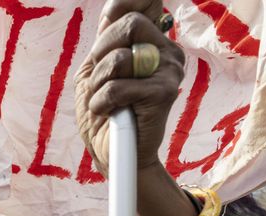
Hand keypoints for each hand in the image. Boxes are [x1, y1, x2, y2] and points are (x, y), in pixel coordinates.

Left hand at [74, 0, 183, 172]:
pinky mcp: (164, 93)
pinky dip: (101, 102)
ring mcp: (169, 70)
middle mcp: (166, 51)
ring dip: (98, 83)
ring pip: (120, 57)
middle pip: (129, 23)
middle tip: (99, 79)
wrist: (111, 152)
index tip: (107, 19)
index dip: (121, 4)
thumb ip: (105, 41)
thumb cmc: (102, 112)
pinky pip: (119, 87)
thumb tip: (112, 11)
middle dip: (100, 52)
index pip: (143, 3)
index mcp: (151, 41)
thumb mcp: (96, 70)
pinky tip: (107, 112)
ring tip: (102, 99)